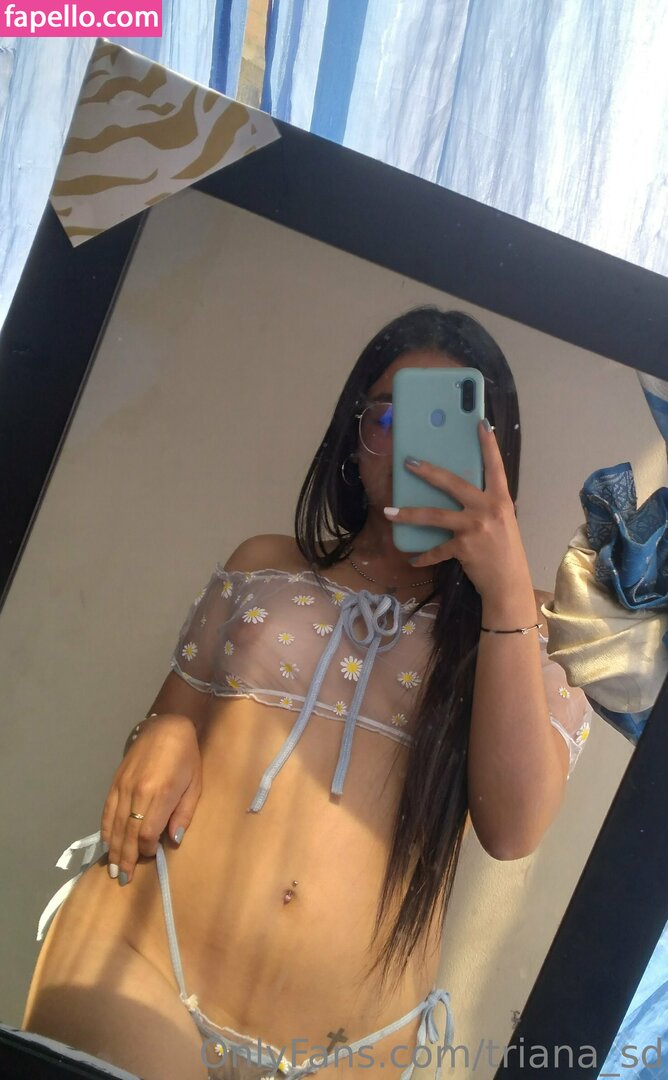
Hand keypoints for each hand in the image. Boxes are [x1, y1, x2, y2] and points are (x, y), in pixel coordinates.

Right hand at [100, 714, 201, 884]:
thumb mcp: (195, 785)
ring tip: (113, 869)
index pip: (147, 832)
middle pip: (127, 833)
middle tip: (123, 878)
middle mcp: (138, 792)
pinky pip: (107, 811)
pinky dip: (105, 829)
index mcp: (161, 794)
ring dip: (113, 849)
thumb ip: (184, 814)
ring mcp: (123, 787)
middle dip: (125, 858)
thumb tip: (173, 840)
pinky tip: (107, 843)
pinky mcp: (115, 782)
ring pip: (113, 825)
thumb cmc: (186, 757)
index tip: (151, 856)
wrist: (165, 727)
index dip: (146, 849)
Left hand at [385, 420, 531, 603]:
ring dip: (408, 514)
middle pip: (452, 484)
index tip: (480, 424)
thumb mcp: (502, 522)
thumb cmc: (504, 551)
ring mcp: (475, 527)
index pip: (495, 467)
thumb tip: (462, 494)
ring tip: (389, 512)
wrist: (508, 583)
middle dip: (427, 472)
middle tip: (408, 462)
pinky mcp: (463, 547)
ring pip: (434, 515)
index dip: (488, 445)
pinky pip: (435, 549)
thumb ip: (485, 505)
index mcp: (500, 500)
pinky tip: (412, 559)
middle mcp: (488, 509)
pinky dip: (422, 556)